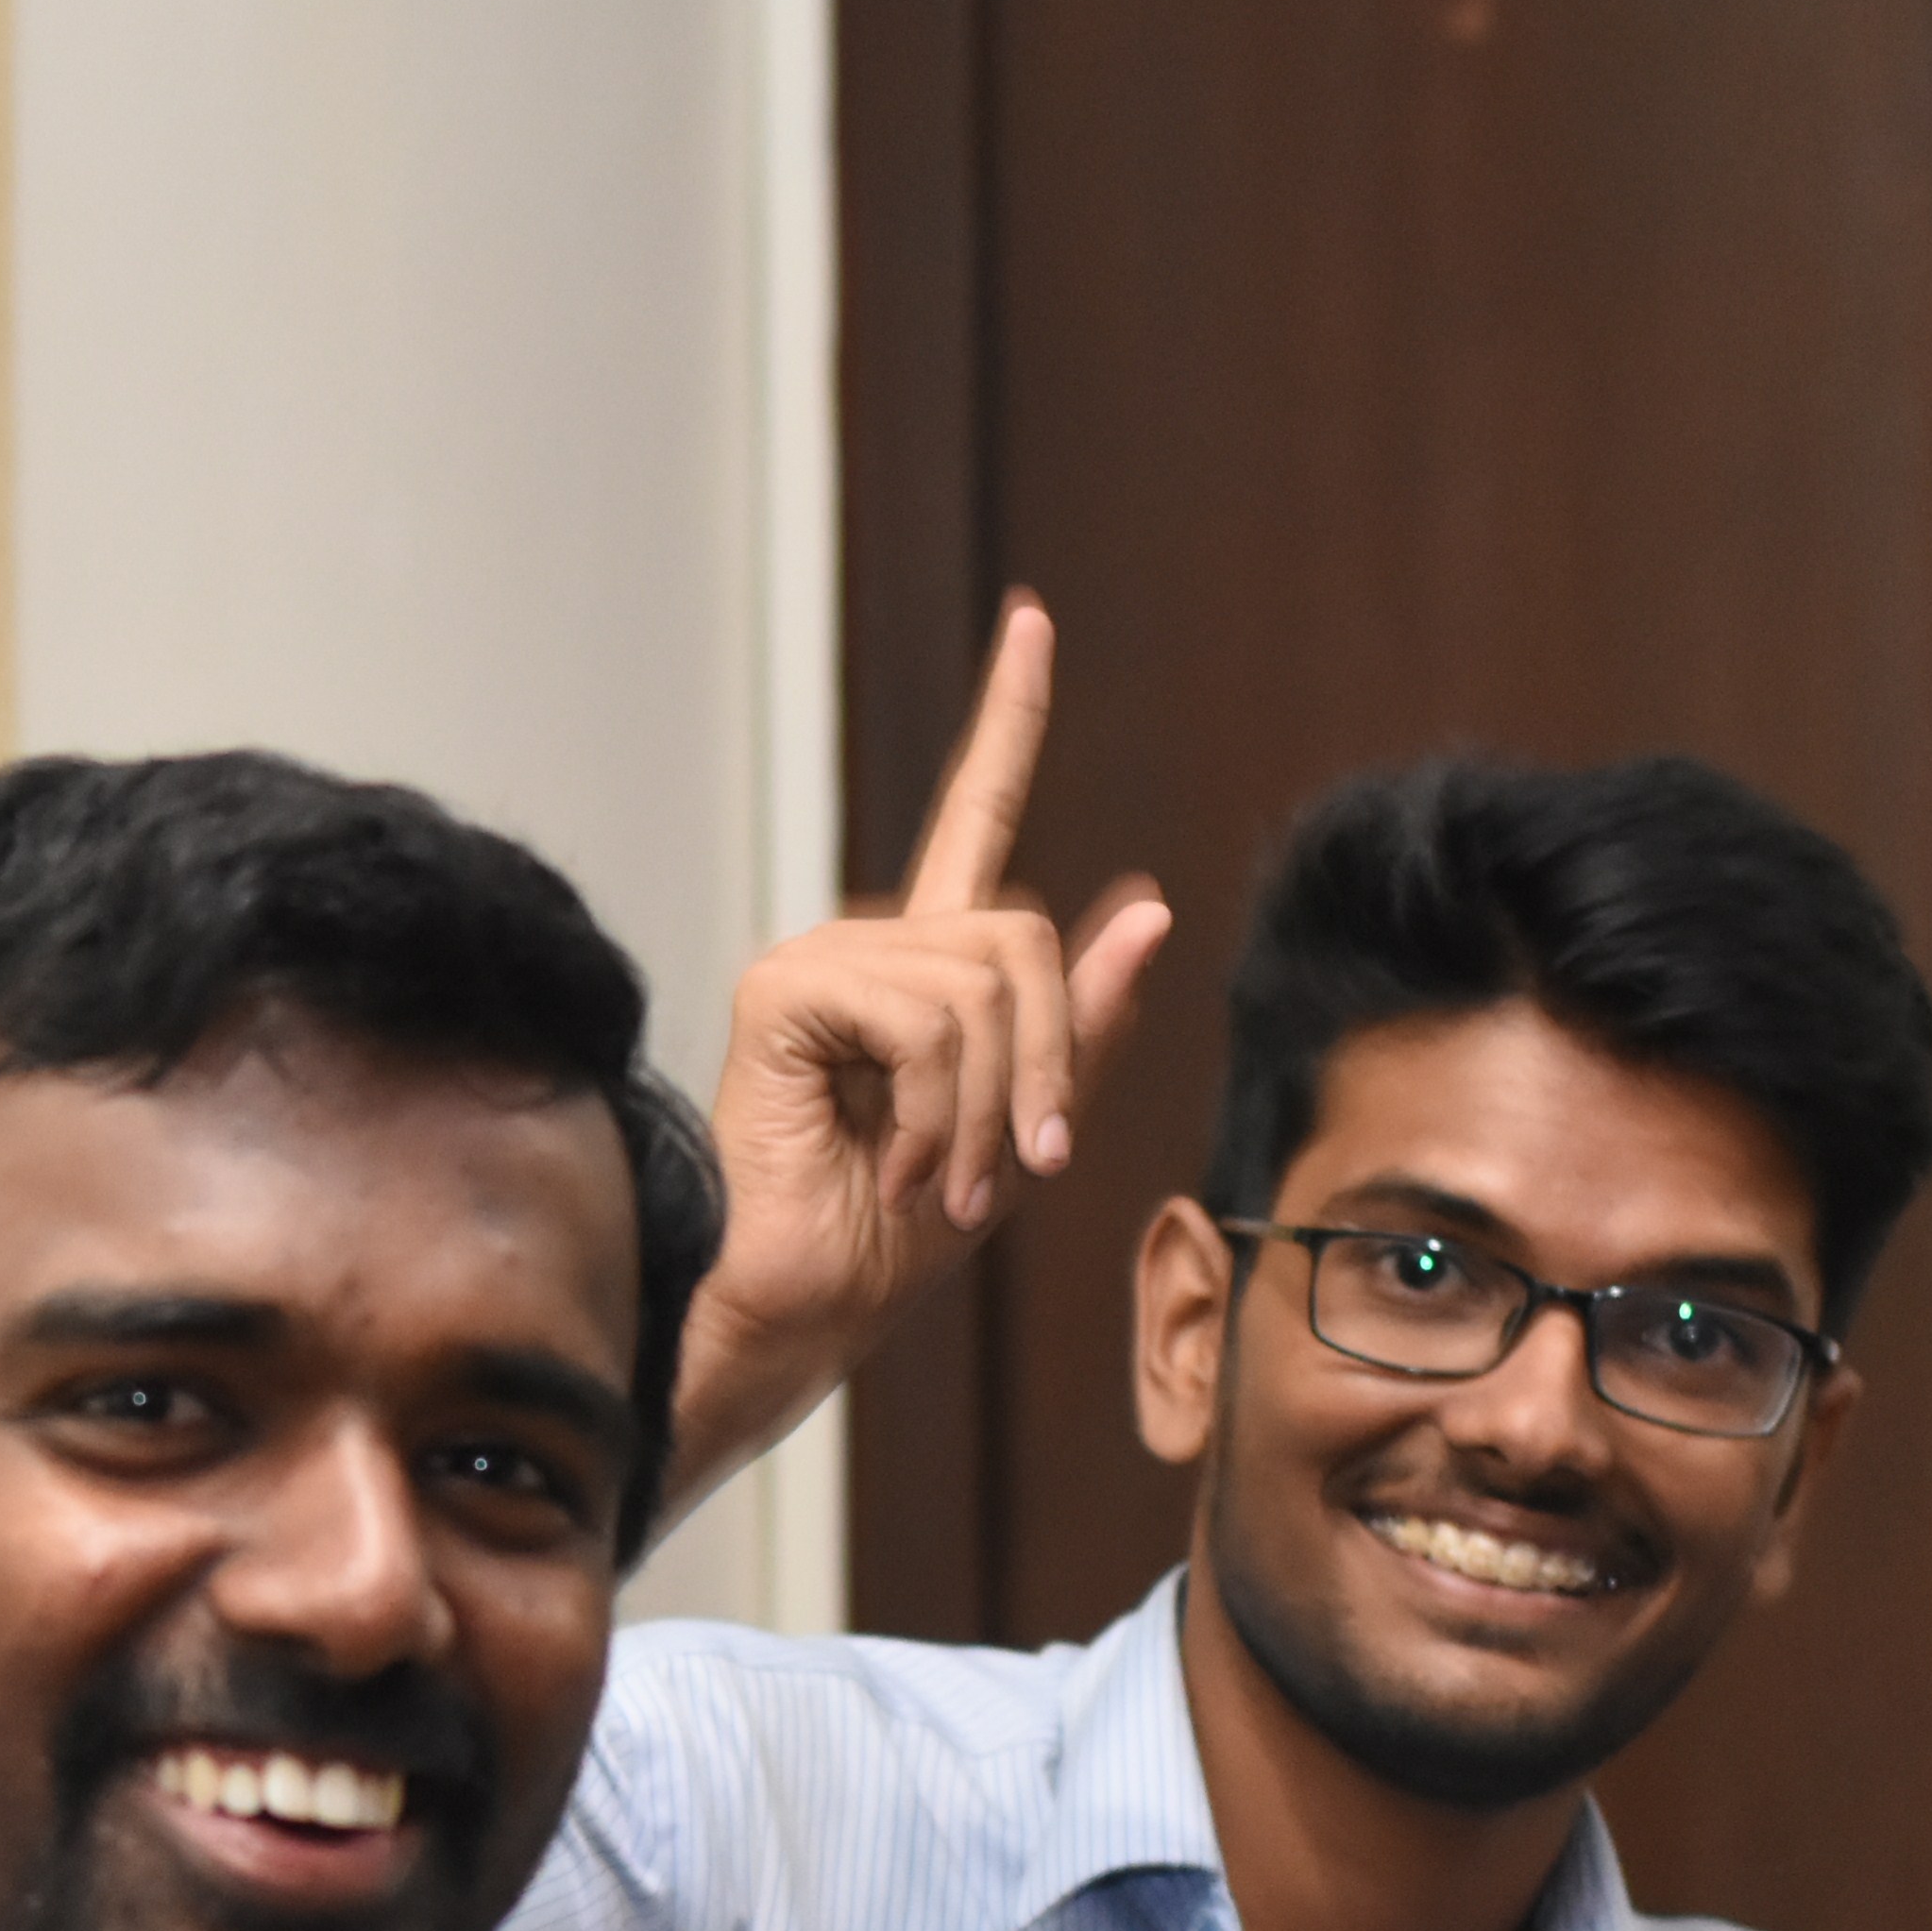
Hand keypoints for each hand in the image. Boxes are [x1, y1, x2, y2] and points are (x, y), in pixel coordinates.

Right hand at [667, 597, 1172, 1508]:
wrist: (802, 1310)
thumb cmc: (891, 1240)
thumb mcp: (1019, 1131)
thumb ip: (1079, 1026)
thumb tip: (1147, 907)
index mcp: (921, 967)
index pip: (975, 812)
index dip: (1010, 717)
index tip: (1035, 620)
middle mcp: (867, 947)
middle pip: (1024, 936)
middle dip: (1045, 1066)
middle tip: (1005, 1175)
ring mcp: (818, 963)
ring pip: (985, 984)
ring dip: (989, 1110)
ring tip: (940, 1184)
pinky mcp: (784, 991)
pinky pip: (926, 1019)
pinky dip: (935, 1110)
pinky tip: (891, 1163)